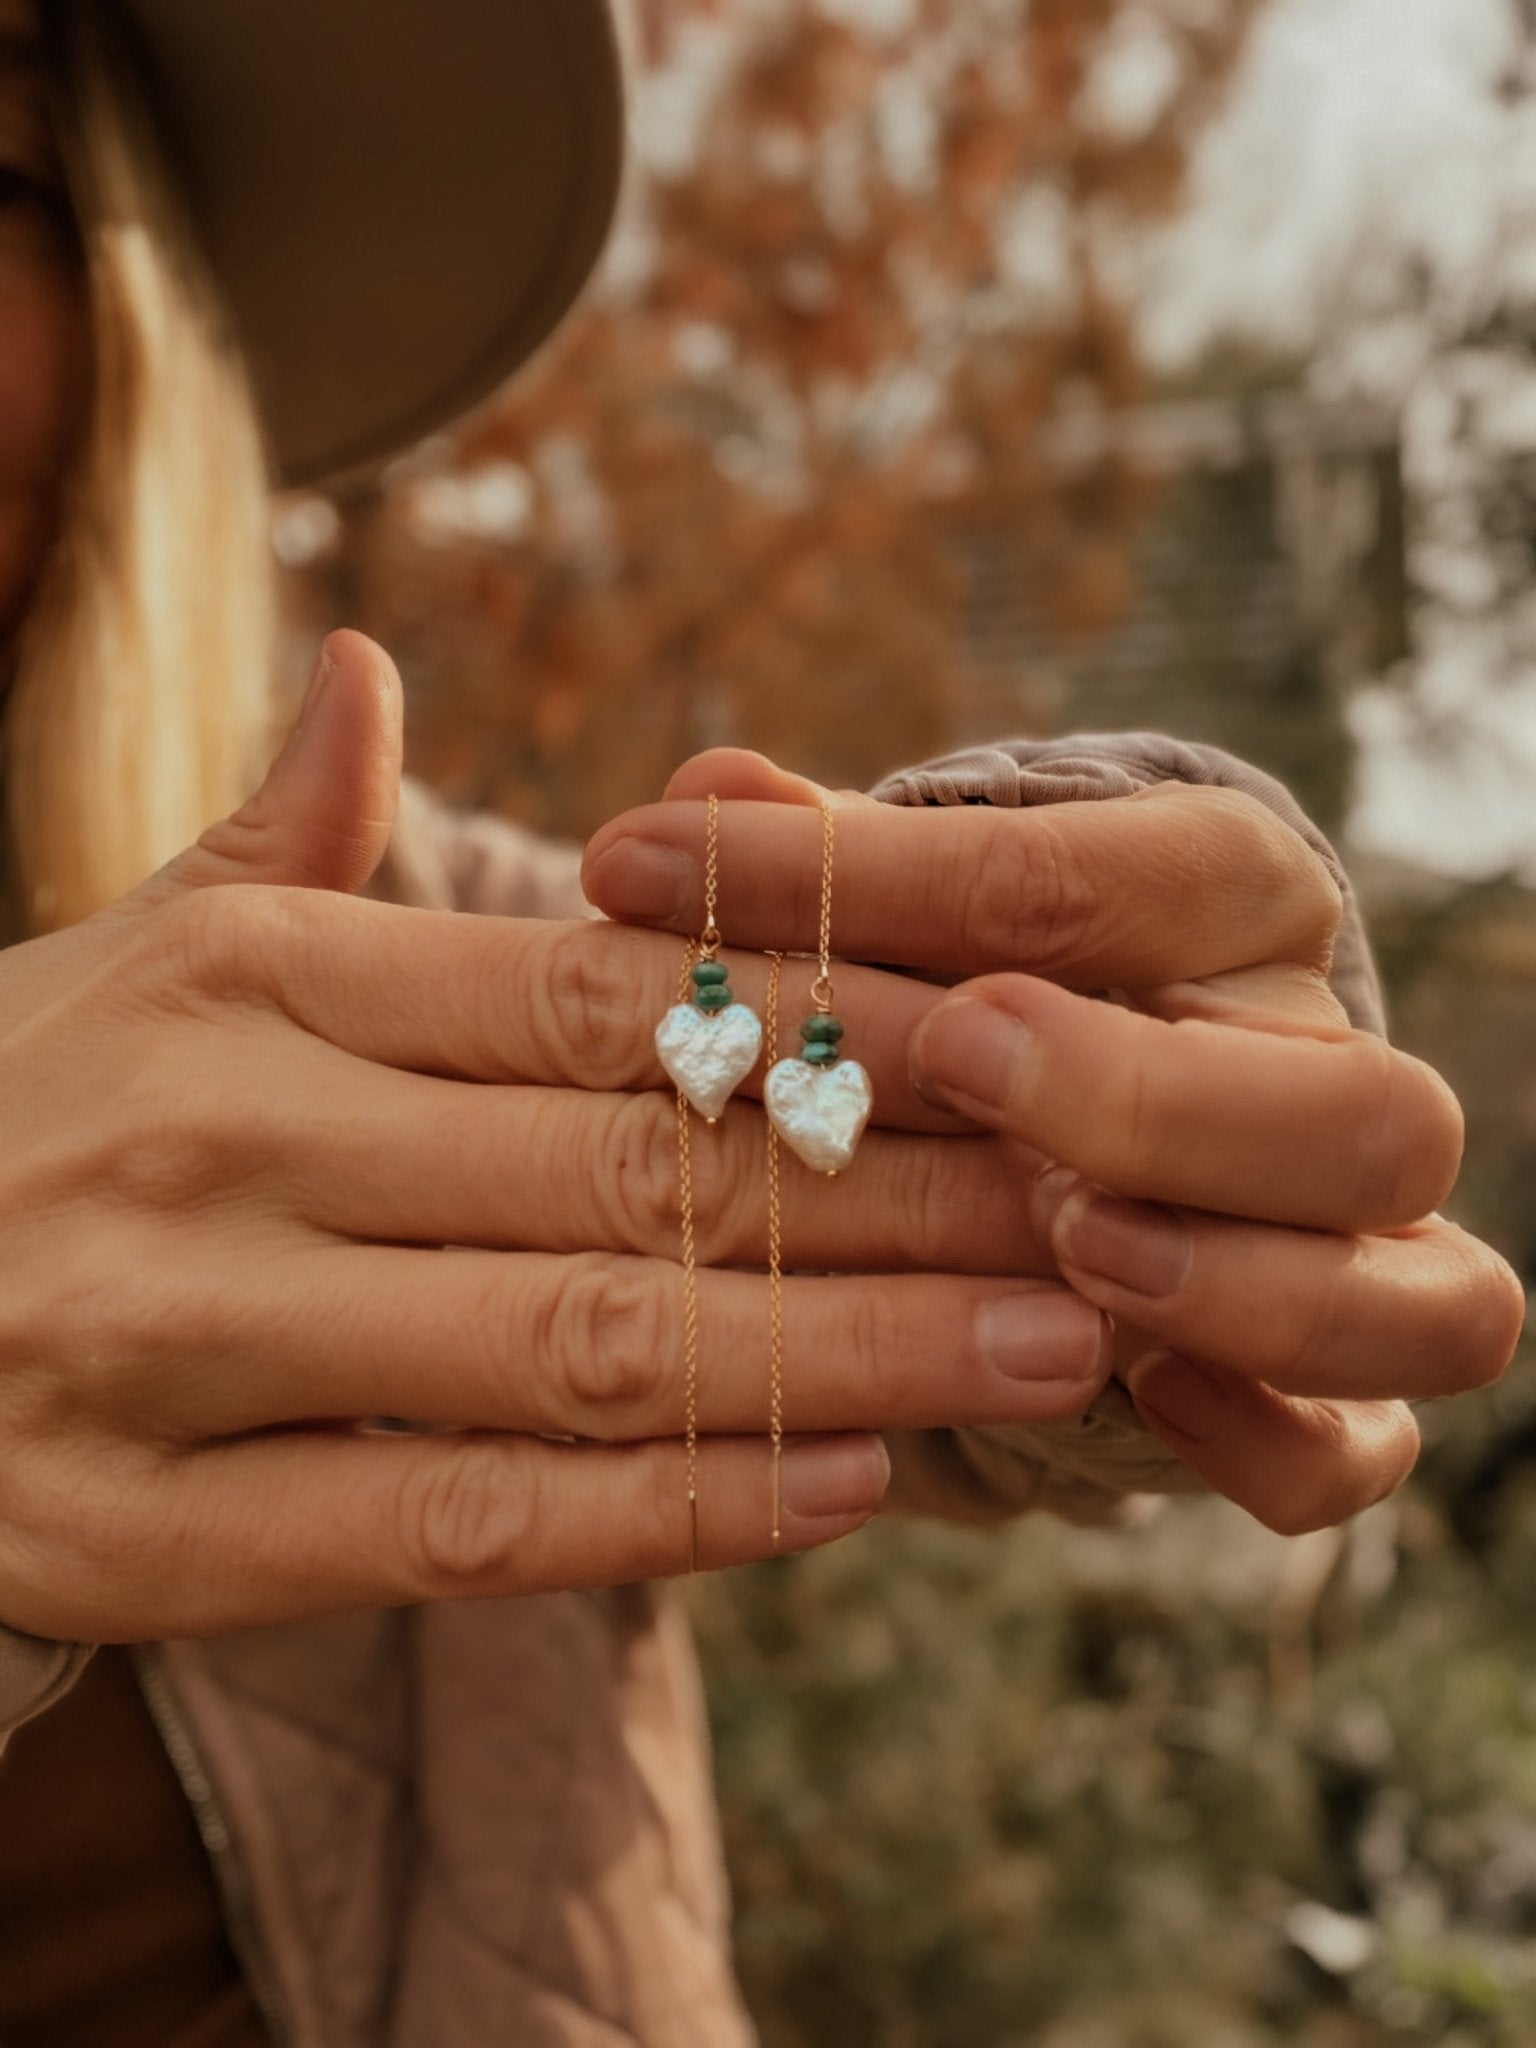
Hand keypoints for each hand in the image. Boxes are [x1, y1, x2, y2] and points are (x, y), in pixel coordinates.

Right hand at [0, 643, 1124, 1645]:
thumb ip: (275, 825)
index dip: (826, 1013)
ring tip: (1046, 1346)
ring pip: (576, 1343)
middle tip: (1103, 1203)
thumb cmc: (21, 1113)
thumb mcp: (132, 948)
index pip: (598, 981)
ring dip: (841, 1351)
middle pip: (630, 1158)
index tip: (1020, 1037)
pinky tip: (843, 1490)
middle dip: (894, 1191)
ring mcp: (180, 1338)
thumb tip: (366, 656)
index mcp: (254, 973)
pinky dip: (664, 1514)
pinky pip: (452, 1528)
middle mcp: (225, 1135)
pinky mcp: (147, 1527)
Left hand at [582, 748, 1524, 1533]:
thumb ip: (833, 874)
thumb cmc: (982, 1002)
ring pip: (1431, 1299)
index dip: (909, 882)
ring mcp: (1362, 1253)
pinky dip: (1271, 1442)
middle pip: (1363, 1108)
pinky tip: (1142, 1402)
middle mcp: (1332, 1076)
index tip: (688, 876)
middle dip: (1153, 1094)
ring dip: (1239, 1282)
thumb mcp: (906, 926)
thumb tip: (702, 782)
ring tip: (1067, 1248)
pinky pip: (1367, 1452)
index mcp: (1237, 912)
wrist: (1088, 1136)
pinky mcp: (1337, 1399)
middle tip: (954, 1060)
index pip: (1134, 877)